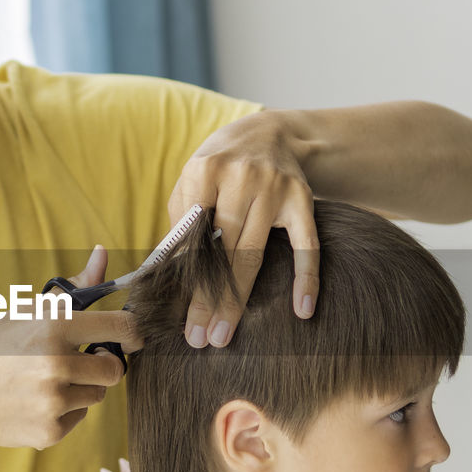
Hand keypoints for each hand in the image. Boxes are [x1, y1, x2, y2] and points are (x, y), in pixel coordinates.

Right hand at [0, 245, 140, 451]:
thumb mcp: (26, 311)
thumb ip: (74, 288)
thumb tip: (102, 252)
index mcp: (53, 325)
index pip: (122, 327)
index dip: (132, 333)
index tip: (128, 337)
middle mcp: (55, 363)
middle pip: (115, 369)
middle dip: (102, 364)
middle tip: (78, 361)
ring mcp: (52, 401)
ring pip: (97, 394)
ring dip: (81, 388)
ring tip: (45, 380)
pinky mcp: (48, 431)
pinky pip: (78, 417)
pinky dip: (64, 411)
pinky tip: (33, 401)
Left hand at [167, 110, 318, 346]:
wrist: (271, 133)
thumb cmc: (221, 165)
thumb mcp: (192, 179)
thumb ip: (180, 220)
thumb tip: (164, 272)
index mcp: (206, 171)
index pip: (193, 236)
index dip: (185, 279)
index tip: (178, 315)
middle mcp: (242, 178)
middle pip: (222, 251)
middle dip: (209, 299)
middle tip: (200, 339)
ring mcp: (276, 189)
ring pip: (255, 254)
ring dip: (238, 300)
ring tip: (224, 334)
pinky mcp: (302, 200)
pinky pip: (307, 246)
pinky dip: (307, 279)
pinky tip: (302, 310)